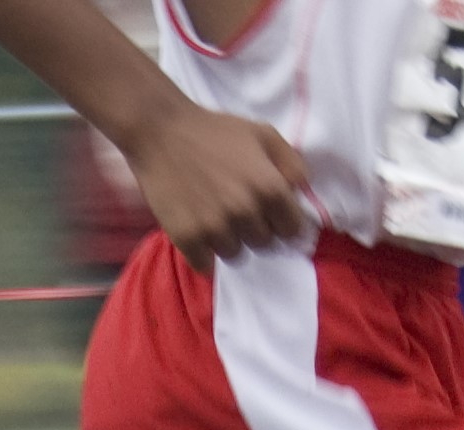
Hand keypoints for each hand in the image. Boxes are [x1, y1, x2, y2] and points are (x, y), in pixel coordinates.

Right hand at [126, 104, 311, 263]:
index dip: (282, 221)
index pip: (292, 229)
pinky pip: (206, 264)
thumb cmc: (215, 131)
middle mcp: (245, 212)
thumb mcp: (263, 134)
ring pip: (235, 254)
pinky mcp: (187, 239)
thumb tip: (302, 193)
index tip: (269, 213)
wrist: (160, 131)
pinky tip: (198, 228)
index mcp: (269, 188)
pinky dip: (203, 252)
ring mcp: (215, 228)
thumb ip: (292, 163)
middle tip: (236, 208)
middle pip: (263, 243)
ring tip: (214, 216)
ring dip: (228, 240)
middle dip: (255, 228)